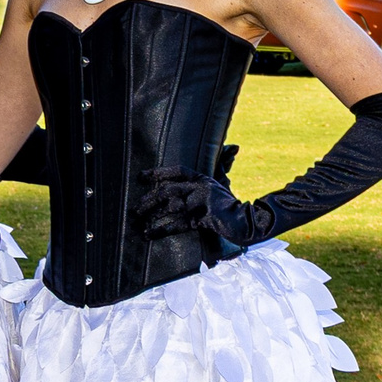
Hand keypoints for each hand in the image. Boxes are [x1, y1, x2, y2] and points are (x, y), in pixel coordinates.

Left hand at [137, 163, 269, 245]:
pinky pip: (177, 223)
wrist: (247, 221)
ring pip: (170, 206)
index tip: (141, 177)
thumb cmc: (231, 203)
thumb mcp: (224, 182)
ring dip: (151, 214)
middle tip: (135, 208)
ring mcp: (202, 203)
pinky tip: (149, 233)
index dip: (158, 173)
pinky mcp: (203, 218)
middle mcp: (200, 188)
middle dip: (149, 199)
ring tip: (137, 221)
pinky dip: (161, 229)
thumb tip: (234, 147)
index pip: (177, 171)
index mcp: (203, 178)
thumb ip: (223, 164)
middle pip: (168, 190)